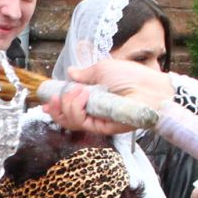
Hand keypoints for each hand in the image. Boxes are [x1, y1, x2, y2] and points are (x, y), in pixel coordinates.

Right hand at [47, 60, 178, 135]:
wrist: (151, 87)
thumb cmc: (132, 76)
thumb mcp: (103, 69)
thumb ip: (84, 75)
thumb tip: (70, 72)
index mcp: (93, 99)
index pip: (69, 107)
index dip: (55, 106)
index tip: (46, 100)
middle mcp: (94, 112)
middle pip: (66, 118)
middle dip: (57, 107)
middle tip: (59, 95)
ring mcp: (99, 121)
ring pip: (71, 122)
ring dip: (68, 105)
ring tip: (79, 91)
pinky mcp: (104, 128)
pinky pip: (83, 123)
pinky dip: (77, 109)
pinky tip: (83, 95)